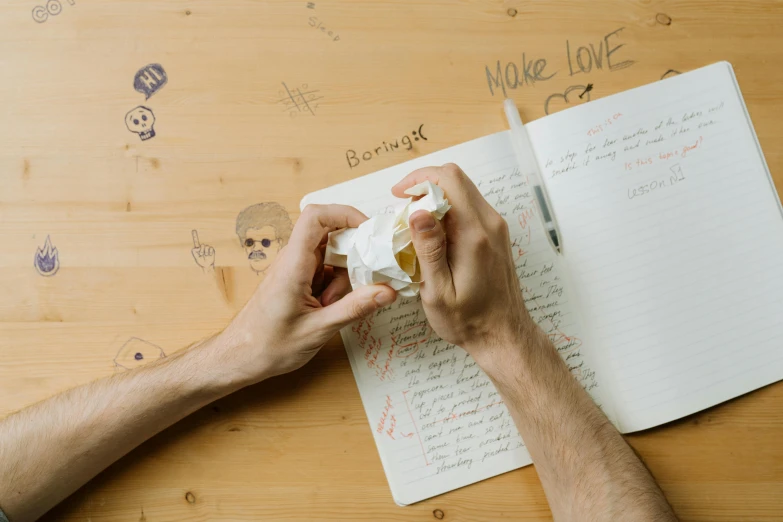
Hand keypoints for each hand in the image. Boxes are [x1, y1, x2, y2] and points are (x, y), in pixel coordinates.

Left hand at [191, 230, 214, 270]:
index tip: (193, 230)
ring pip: (206, 247)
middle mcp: (202, 247)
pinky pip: (210, 249)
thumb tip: (197, 247)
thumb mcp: (196, 257)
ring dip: (206, 253)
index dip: (194, 235)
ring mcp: (207, 248)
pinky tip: (209, 255)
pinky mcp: (211, 250)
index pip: (196, 241)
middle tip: (202, 255)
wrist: (207, 265)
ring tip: (206, 256)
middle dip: (202, 251)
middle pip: (202, 245)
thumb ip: (194, 252)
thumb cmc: (201, 261)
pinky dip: (209, 253)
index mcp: (197, 248)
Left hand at [220, 204, 396, 382]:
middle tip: (360, 283)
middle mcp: (293, 260)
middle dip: (352, 256)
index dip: (345, 214)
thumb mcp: (318, 329)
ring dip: (342, 277)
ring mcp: (295, 269)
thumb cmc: (268, 345)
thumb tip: (388, 291)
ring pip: (331, 256)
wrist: (239, 358)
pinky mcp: (297, 280)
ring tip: (332, 307)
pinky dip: (334, 286)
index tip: (369, 231)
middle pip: (331, 236)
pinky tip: (327, 310)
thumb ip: (355, 308)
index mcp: (294, 264)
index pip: (316, 216)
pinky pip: (324, 271)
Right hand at [392, 164, 529, 361]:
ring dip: (435, 198)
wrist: (504, 335)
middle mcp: (490, 224)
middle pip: (457, 179)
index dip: (418, 178)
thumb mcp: (438, 291)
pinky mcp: (495, 235)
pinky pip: (469, 207)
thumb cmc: (468, 320)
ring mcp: (496, 228)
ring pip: (463, 191)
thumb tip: (417, 212)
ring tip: (413, 226)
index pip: (449, 180)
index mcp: (474, 234)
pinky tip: (433, 236)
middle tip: (402, 209)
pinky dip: (447, 211)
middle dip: (424, 185)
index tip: (398, 195)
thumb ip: (429, 249)